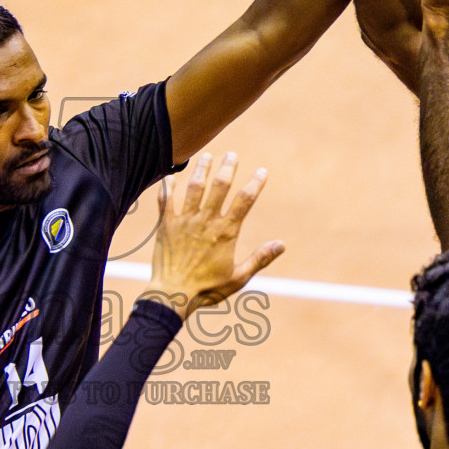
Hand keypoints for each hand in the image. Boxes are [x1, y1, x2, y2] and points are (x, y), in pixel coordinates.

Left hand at [144, 151, 283, 316]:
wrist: (172, 294)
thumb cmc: (207, 289)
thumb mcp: (238, 277)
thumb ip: (260, 259)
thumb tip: (281, 245)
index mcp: (226, 232)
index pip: (245, 200)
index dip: (255, 183)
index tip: (262, 171)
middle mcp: (206, 221)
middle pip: (220, 186)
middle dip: (228, 167)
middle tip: (232, 154)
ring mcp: (185, 221)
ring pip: (194, 187)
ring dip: (201, 170)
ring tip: (206, 156)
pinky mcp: (166, 225)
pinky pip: (166, 200)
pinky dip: (168, 187)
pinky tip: (171, 176)